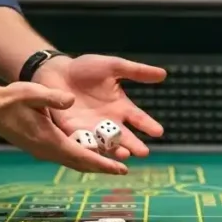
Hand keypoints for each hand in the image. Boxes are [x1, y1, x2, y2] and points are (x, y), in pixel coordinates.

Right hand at [0, 81, 128, 173]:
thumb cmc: (10, 100)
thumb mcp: (31, 93)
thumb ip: (52, 98)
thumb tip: (71, 100)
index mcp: (49, 140)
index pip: (81, 157)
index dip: (103, 163)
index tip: (120, 169)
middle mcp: (47, 150)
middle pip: (80, 164)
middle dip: (102, 167)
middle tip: (124, 170)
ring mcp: (43, 151)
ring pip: (73, 162)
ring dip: (93, 164)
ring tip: (113, 163)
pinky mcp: (41, 147)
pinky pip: (66, 156)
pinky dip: (82, 158)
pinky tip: (92, 153)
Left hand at [37, 54, 166, 159]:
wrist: (57, 71)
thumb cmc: (86, 68)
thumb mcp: (114, 66)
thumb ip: (136, 72)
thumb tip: (164, 74)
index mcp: (120, 107)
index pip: (138, 118)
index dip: (148, 125)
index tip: (158, 131)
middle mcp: (108, 122)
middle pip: (124, 136)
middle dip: (134, 145)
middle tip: (143, 152)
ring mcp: (91, 128)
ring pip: (106, 144)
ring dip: (114, 151)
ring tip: (124, 155)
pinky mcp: (72, 131)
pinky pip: (83, 142)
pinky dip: (89, 149)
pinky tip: (96, 154)